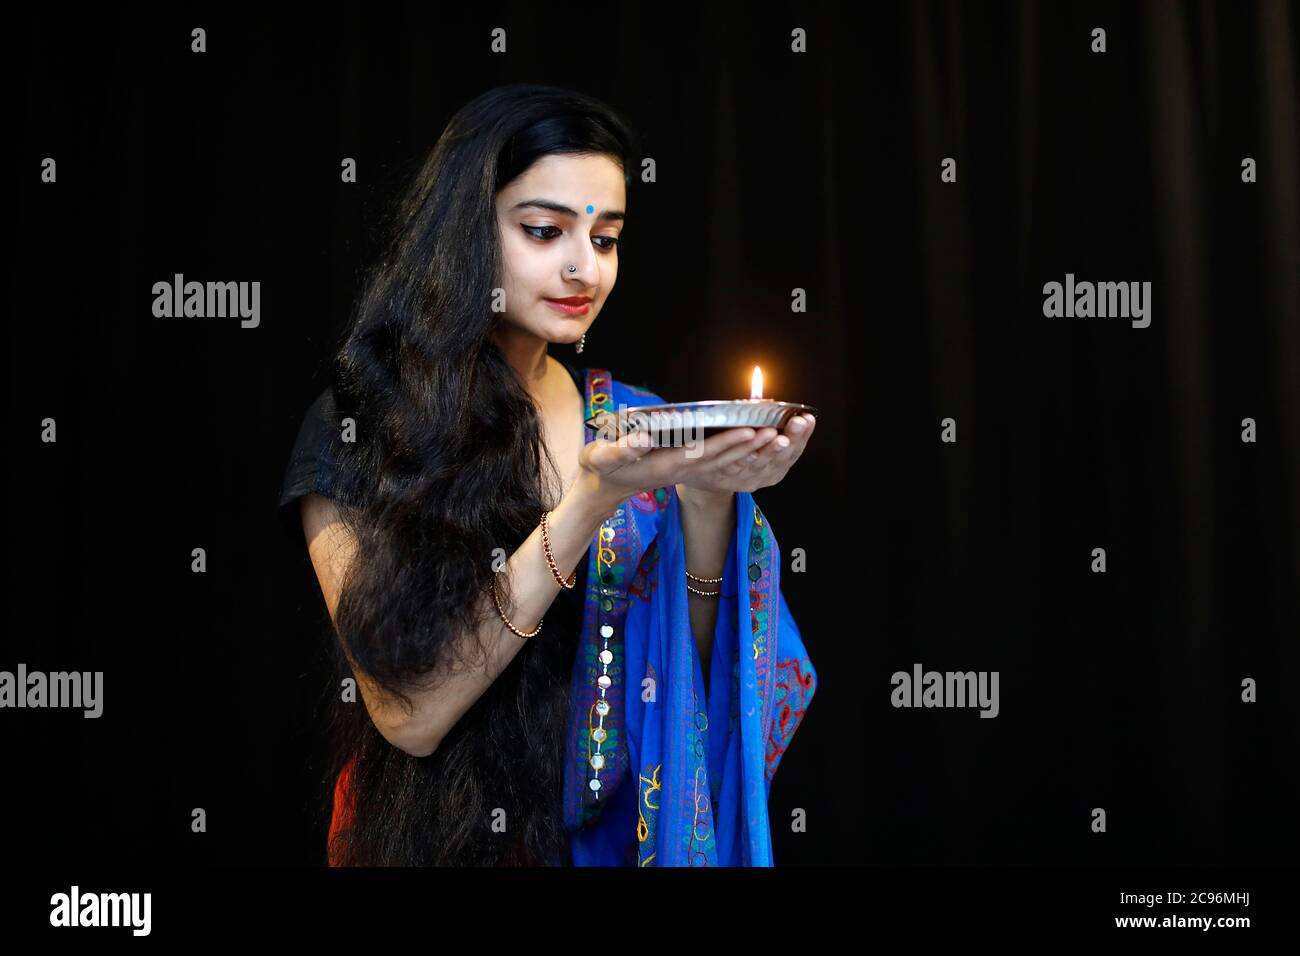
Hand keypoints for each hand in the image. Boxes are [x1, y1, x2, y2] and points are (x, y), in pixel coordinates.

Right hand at [579, 414, 816, 503]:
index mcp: (664, 465)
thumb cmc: (600, 467)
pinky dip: (739, 451)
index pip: (701, 453)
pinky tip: (758, 439)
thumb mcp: (602, 457)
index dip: (726, 443)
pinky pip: (720, 462)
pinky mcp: (687, 467)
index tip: (748, 431)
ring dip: (750, 450)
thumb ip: (620, 450)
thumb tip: (641, 439)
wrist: (604, 487)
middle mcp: (680, 469)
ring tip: (776, 436)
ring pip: (725, 462)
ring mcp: (685, 470)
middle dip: (749, 447)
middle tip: (776, 432)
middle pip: (721, 459)